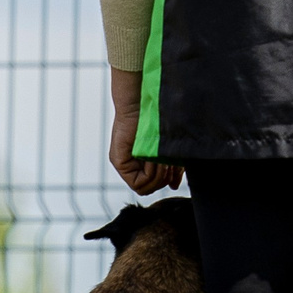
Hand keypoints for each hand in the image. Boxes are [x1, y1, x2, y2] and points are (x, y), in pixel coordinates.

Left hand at [109, 68, 182, 195]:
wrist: (144, 102)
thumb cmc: (158, 120)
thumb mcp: (168, 150)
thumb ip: (172, 169)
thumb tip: (173, 186)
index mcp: (140, 163)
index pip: (152, 186)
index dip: (165, 180)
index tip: (172, 168)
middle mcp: (130, 165)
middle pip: (149, 189)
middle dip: (163, 179)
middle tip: (168, 162)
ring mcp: (123, 164)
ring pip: (144, 188)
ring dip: (158, 176)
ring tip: (162, 159)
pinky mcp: (118, 161)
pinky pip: (136, 182)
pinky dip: (150, 173)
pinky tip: (153, 158)